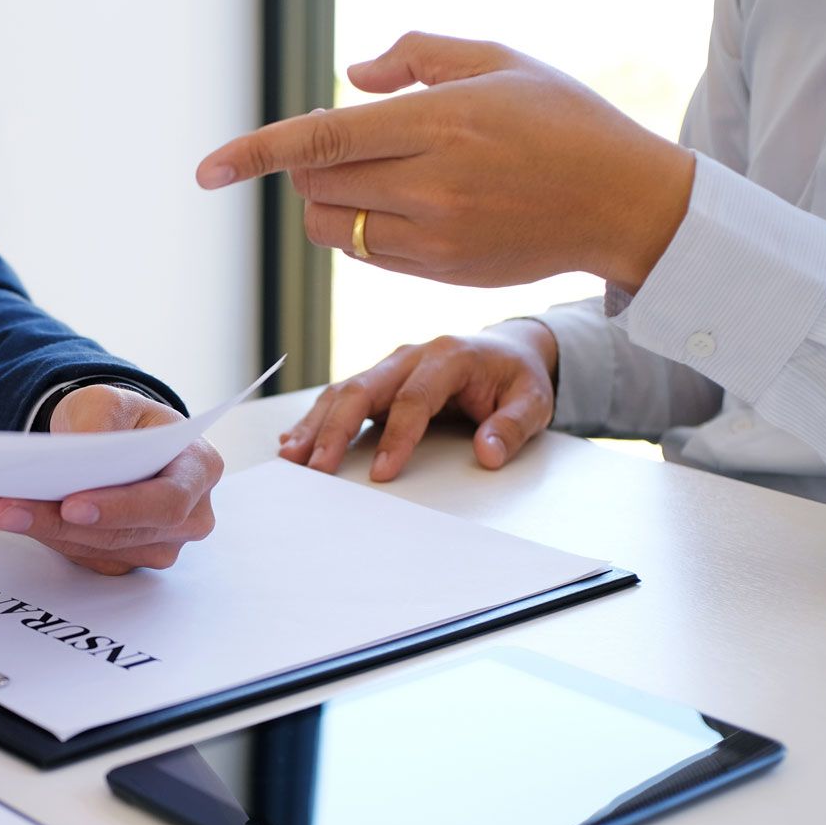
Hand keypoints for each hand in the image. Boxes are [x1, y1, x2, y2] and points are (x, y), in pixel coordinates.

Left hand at [0, 385, 222, 574]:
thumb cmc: (124, 419)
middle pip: (123, 534)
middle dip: (59, 523)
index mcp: (199, 469)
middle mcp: (189, 516)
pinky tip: (5, 513)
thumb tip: (78, 454)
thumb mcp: (111, 401)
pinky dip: (42, 535)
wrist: (114, 439)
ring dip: (42, 530)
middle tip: (7, 508)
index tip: (72, 506)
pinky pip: (81, 557)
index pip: (166, 501)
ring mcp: (158, 544)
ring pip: (96, 550)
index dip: (120, 508)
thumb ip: (100, 421)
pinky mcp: (124, 560)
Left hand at [195, 32, 694, 291]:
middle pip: (315, 188)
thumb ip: (416, 56)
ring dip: (329, 201)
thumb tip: (347, 80)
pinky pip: (365, 253)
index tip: (208, 170)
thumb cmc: (561, 120)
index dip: (256, 153)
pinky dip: (362, 229)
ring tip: (380, 176)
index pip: (322, 141)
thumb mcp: (497, 61)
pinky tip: (407, 206)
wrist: (622, 201)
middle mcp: (432, 186)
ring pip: (331, 228)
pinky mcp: (439, 273)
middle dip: (309, 168)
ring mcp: (434, 238)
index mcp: (441, 123)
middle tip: (352, 145)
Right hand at [279, 320, 557, 481]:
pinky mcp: (378, 380)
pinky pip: (341, 396)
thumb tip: (488, 453)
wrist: (507, 350)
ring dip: (315, 424)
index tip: (381, 473)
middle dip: (335, 429)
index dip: (396, 437)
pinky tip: (294, 441)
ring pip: (343, 391)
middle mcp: (411, 355)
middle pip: (363, 389)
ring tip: (292, 457)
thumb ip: (513, 425)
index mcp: (449, 356)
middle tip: (316, 466)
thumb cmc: (516, 376)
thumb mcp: (534, 400)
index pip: (414, 398)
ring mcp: (390, 366)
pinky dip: (316, 419)